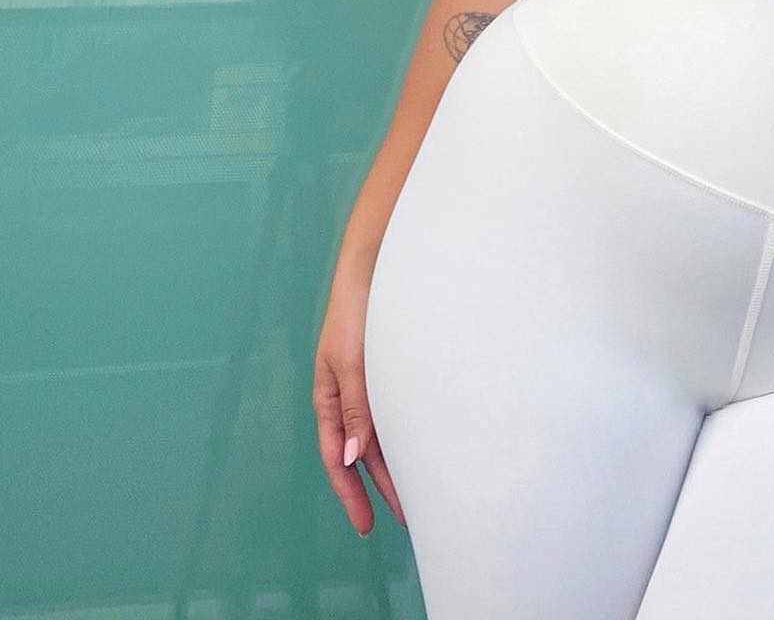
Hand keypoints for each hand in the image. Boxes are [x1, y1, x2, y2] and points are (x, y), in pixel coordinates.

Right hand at [313, 254, 406, 536]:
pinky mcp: (394, 369)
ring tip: (425, 494)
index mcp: (330, 396)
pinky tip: (429, 448)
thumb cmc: (357, 309)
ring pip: (385, 435)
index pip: (336, 457)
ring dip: (400, 464)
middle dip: (383, 488)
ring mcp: (373, 382)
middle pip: (364, 453)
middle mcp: (351, 394)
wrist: (378, 262)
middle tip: (410, 520)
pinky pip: (400, 411)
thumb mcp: (350, 360)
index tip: (366, 526)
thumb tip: (350, 458)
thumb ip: (354, 407)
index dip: (350, 493)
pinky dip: (410, 434)